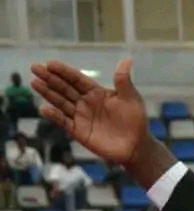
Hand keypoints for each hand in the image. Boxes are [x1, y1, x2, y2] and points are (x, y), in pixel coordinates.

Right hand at [30, 58, 148, 164]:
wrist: (137, 146)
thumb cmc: (135, 120)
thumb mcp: (131, 98)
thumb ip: (123, 81)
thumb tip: (127, 60)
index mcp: (96, 92)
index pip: (77, 79)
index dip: (64, 71)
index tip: (50, 63)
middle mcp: (85, 102)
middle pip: (64, 88)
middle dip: (50, 78)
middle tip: (35, 68)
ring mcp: (81, 117)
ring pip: (61, 102)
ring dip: (48, 93)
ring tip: (35, 83)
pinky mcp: (79, 132)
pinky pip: (64, 122)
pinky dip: (54, 116)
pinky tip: (44, 108)